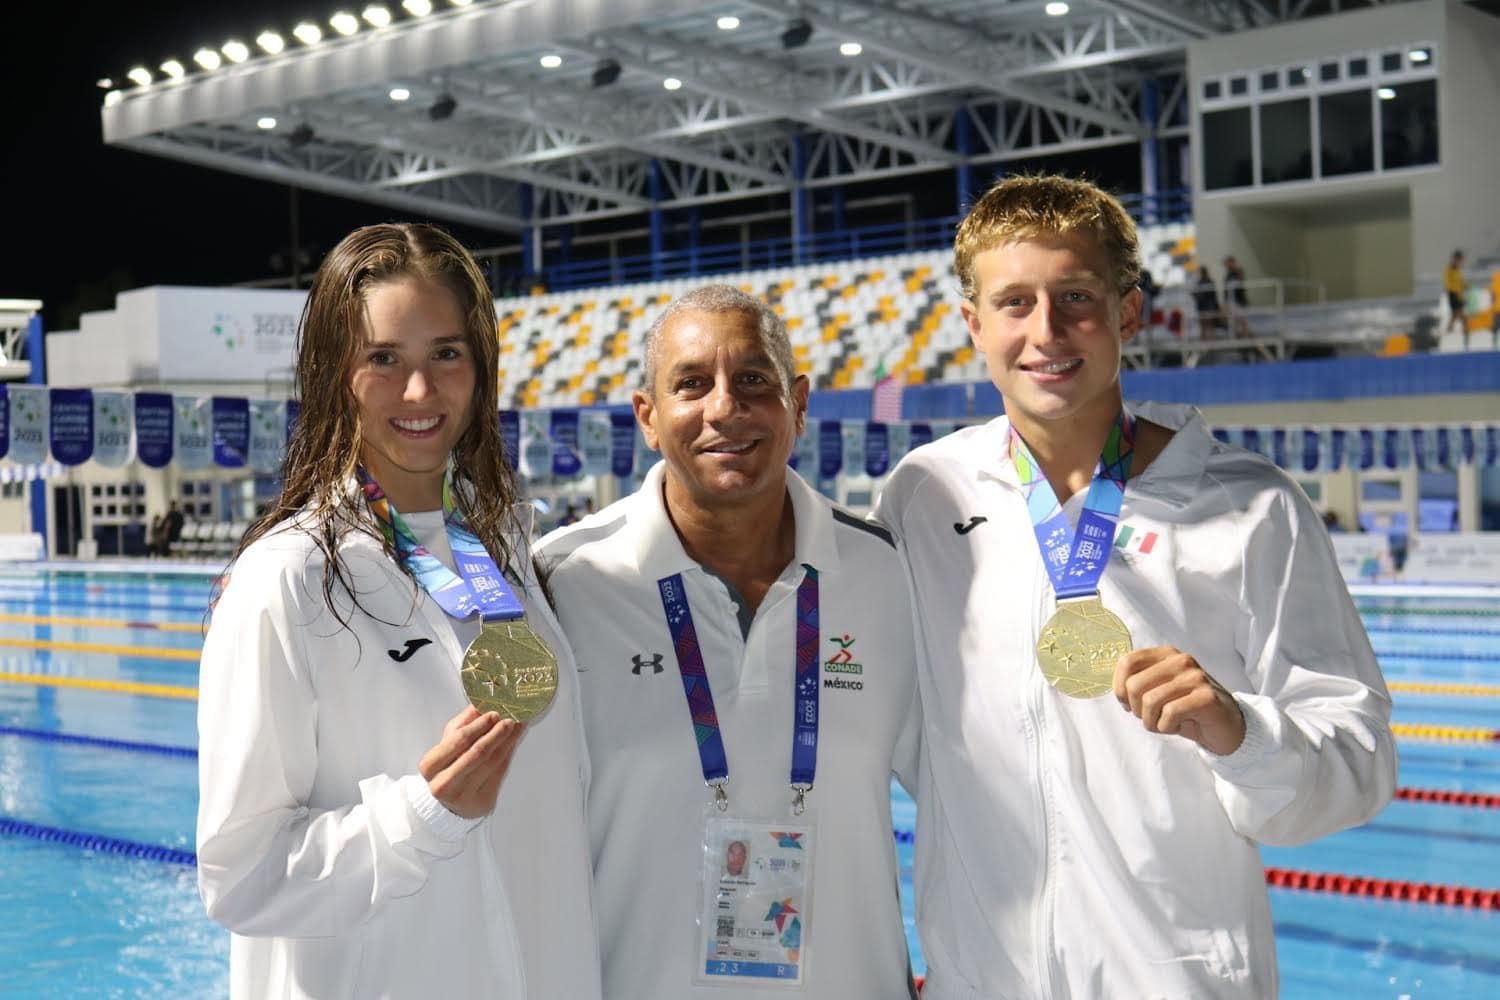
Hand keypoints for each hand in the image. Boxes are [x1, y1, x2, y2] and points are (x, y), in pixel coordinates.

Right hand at [419, 705, 525, 818]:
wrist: (450, 803)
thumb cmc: (448, 767)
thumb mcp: (448, 742)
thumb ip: (464, 722)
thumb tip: (482, 702)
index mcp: (430, 766)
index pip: (458, 741)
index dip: (478, 726)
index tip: (494, 713)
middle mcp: (444, 784)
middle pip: (476, 753)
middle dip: (496, 733)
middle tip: (510, 718)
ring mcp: (464, 796)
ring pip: (491, 762)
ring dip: (508, 740)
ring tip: (518, 725)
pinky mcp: (483, 801)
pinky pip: (500, 772)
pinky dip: (510, 752)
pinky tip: (515, 739)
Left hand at [1113, 646, 1245, 755]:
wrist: (1226, 727)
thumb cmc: (1187, 710)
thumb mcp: (1160, 691)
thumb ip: (1139, 684)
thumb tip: (1118, 691)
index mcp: (1166, 654)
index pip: (1127, 662)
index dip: (1119, 687)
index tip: (1127, 704)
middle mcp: (1181, 660)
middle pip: (1134, 685)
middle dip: (1137, 710)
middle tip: (1151, 718)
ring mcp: (1196, 677)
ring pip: (1150, 702)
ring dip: (1152, 722)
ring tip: (1165, 723)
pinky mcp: (1206, 697)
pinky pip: (1170, 714)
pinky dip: (1167, 727)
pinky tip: (1179, 726)